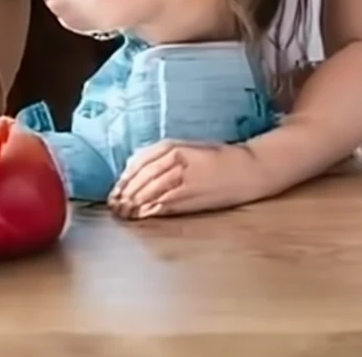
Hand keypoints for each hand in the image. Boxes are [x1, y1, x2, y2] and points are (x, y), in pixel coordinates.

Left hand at [108, 139, 264, 218]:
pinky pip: (166, 202)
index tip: (115, 189)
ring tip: (123, 212)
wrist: (247, 168)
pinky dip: (151, 209)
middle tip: (114, 205)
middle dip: (126, 192)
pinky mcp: (192, 194)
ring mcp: (183, 177)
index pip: (140, 162)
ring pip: (151, 190)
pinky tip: (141, 215)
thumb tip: (136, 165)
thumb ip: (162, 155)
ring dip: (134, 202)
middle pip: (142, 177)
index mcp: (173, 146)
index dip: (125, 177)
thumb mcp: (187, 148)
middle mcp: (175, 160)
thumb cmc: (218, 157)